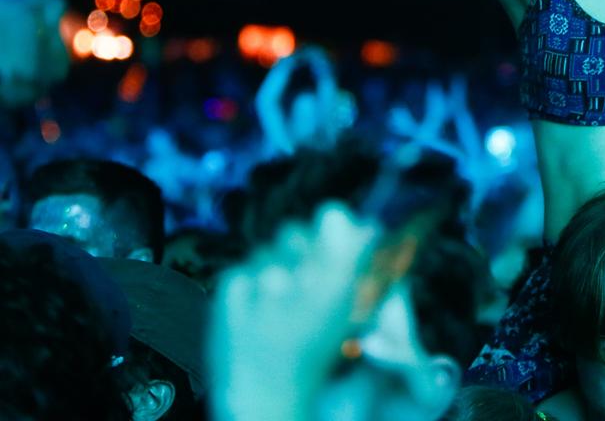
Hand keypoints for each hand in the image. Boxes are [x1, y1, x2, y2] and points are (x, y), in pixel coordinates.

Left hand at [207, 202, 379, 420]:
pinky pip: (243, 267)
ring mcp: (259, 277)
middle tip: (305, 279)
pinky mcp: (229, 286)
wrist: (265, 400)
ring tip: (278, 302)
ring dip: (276, 266)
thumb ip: (363, 273)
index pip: (333, 216)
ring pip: (269, 248)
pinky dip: (248, 285)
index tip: (340, 240)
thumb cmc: (317, 367)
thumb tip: (364, 235)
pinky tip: (256, 313)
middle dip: (303, 250)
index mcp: (338, 277)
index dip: (337, 226)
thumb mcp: (357, 319)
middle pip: (297, 230)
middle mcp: (298, 269)